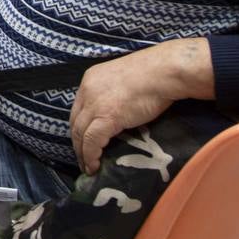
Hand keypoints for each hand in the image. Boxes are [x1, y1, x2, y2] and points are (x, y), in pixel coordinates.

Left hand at [69, 39, 212, 174]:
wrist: (163, 72)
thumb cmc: (153, 73)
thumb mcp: (124, 80)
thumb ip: (114, 93)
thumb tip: (117, 111)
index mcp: (91, 78)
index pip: (78, 108)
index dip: (79, 126)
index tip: (83, 140)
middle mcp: (87, 90)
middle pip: (75, 121)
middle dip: (77, 142)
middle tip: (83, 158)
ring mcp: (95, 104)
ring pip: (80, 134)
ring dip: (82, 153)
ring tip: (88, 167)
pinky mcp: (106, 117)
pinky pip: (92, 142)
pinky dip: (91, 156)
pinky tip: (94, 166)